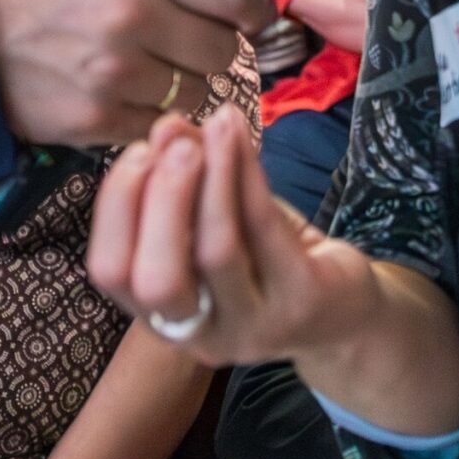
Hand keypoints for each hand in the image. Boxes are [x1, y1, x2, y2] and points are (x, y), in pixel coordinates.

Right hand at [0, 0, 269, 145]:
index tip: (248, 16)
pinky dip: (151, 115)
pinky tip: (120, 94)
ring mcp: (117, 73)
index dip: (251, 8)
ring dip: (180, 84)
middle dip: (208, 47)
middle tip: (179, 43)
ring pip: (197, 92)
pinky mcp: (99, 120)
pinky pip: (161, 124)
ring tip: (140, 68)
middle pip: (222, 49)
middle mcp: (134, 16)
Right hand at [86, 111, 378, 368]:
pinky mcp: (302, 303)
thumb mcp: (216, 226)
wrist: (347, 309)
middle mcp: (200, 334)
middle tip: (176, 142)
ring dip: (212, 177)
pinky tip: (241, 134)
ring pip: (217, 251)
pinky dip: (249, 173)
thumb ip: (183, 184)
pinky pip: (267, 230)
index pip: (111, 272)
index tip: (137, 151)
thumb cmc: (265, 261)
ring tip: (217, 124)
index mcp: (160, 317)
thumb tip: (166, 127)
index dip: (115, 208)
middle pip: (157, 280)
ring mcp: (254, 327)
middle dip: (160, 201)